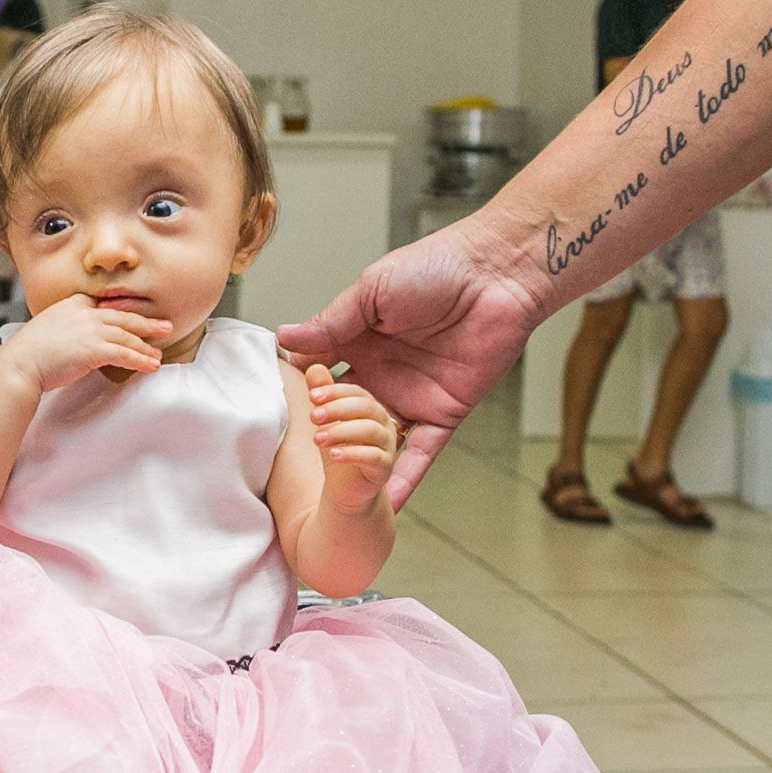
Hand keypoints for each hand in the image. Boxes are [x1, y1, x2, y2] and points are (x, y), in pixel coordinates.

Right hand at [0, 295, 172, 392]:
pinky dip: (141, 360)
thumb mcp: (47, 331)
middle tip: (165, 326)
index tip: (135, 319)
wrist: (19, 364)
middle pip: (123, 317)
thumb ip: (66, 330)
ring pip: (127, 336)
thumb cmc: (27, 354)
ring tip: (158, 355)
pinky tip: (151, 365)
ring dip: (146, 347)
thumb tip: (75, 343)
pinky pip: (125, 354)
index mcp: (73, 304)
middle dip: (147, 323)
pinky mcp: (94, 349)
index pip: (104, 307)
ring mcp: (91, 329)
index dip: (123, 314)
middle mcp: (85, 313)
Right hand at [276, 220, 542, 509]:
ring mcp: (410, 396)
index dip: (299, 389)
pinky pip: (420, 453)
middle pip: (343, 413)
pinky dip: (404, 478)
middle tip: (303, 447)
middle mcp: (380, 374)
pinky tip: (383, 505)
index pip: (318, 373)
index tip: (273, 408)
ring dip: (356, 461)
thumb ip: (331, 322)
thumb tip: (283, 339)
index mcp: (357, 342)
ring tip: (332, 490)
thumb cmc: (435, 267)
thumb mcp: (372, 292)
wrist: (498, 273)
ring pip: (376, 438)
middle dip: (323, 432)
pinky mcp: (442, 413)